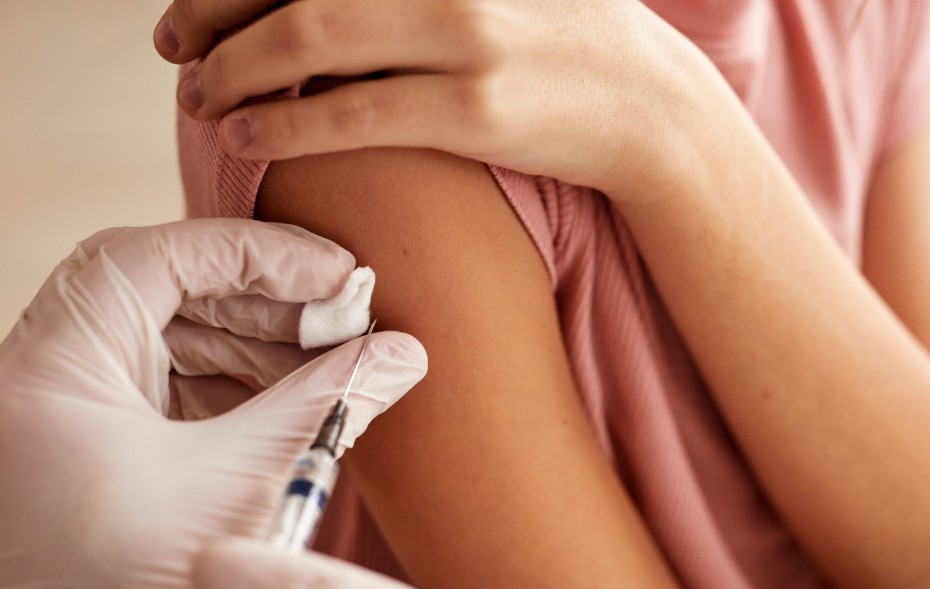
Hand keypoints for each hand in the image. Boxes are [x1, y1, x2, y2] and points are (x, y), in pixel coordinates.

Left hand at [0, 219, 426, 588]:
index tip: (334, 272)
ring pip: (163, 340)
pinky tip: (289, 400)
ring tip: (330, 361)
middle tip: (347, 318)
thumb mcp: (244, 487)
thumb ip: (327, 405)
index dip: (253, 253)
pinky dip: (228, 388)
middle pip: (160, 293)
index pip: (150, 259)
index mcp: (51, 374)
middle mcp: (41, 383)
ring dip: (253, 345)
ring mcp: (60, 418)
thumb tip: (402, 355)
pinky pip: (160, 389)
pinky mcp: (87, 452)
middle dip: (264, 302)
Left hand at [153, 0, 721, 198]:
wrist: (650, 107)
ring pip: (309, 37)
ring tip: (201, 97)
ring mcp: (466, 34)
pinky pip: (352, 112)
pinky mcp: (474, 110)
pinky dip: (283, 120)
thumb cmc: (565, 37)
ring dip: (234, 67)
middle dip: (215, 9)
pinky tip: (245, 132)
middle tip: (175, 44)